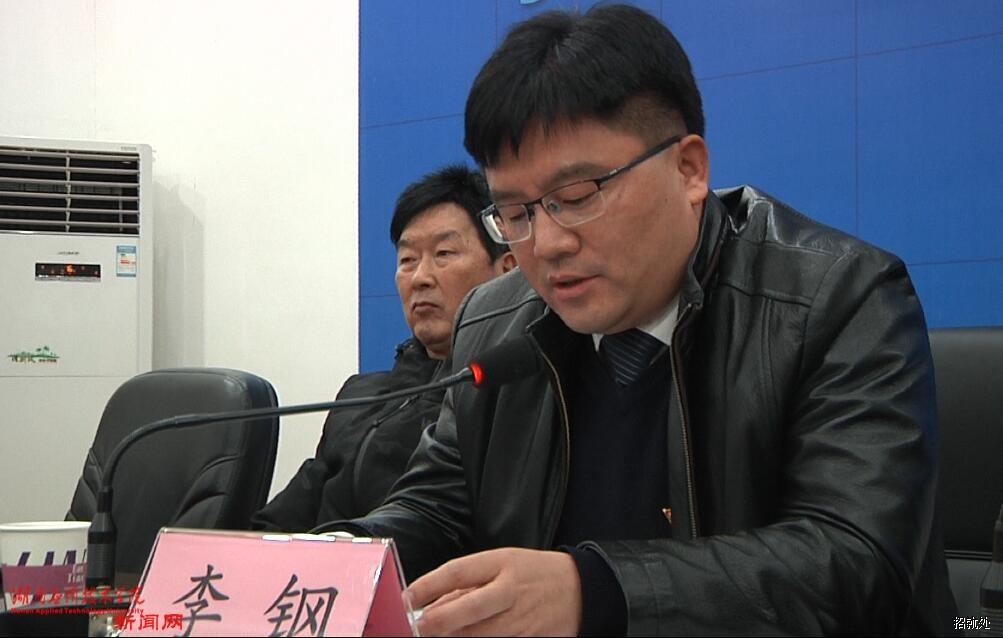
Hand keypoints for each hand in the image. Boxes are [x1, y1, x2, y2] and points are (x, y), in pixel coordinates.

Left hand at [404, 547, 581, 635]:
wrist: (581, 591)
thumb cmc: (532, 574)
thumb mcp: (502, 564)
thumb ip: (468, 584)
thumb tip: (431, 603)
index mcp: (501, 563)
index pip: (457, 572)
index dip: (428, 586)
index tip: (405, 598)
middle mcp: (511, 590)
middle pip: (467, 608)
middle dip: (437, 621)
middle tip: (414, 628)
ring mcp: (522, 620)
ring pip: (479, 635)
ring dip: (454, 637)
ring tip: (432, 636)